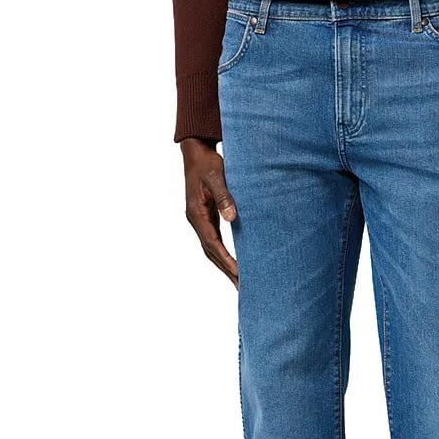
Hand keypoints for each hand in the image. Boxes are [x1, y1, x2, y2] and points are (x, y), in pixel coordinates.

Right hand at [181, 137, 238, 290]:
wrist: (197, 152)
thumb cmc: (208, 163)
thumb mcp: (217, 177)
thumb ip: (225, 197)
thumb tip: (232, 218)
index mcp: (196, 214)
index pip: (213, 243)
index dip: (226, 259)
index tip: (238, 272)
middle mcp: (196, 220)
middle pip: (211, 252)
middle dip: (226, 270)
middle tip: (241, 286)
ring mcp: (199, 220)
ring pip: (211, 249)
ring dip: (224, 265)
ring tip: (238, 280)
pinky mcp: (205, 217)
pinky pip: (214, 241)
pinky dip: (223, 254)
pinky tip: (233, 262)